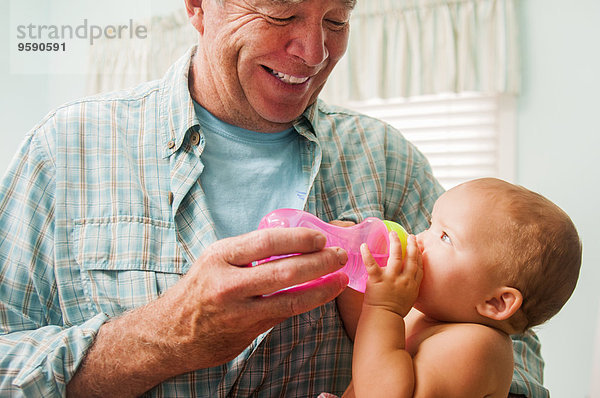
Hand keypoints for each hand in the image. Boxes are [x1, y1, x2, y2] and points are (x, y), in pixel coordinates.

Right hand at [160, 226, 348, 370]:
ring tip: (341, 275)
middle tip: (339, 255)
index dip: (298, 238)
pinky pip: (284, 314)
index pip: (266, 241)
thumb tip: (288, 241)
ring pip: (289, 296)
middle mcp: (228, 282)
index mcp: (220, 256)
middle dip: (318, 261)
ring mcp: (238, 310)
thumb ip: (246, 252)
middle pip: (283, 270)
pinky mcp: (247, 331)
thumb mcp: (214, 261)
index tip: (319, 237)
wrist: (168, 334)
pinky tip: (324, 294)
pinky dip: (308, 302)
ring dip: (321, 285)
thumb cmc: (196, 292)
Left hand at [360, 233, 421, 316]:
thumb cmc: (394, 311)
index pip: (419, 266)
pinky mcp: (378, 280)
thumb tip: (406, 278)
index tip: (418, 245)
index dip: (420, 254)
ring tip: (393, 233)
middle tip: (410, 235)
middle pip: (411, 259)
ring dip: (395, 243)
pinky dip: (367, 254)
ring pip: (396, 257)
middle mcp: (404, 280)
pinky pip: (372, 265)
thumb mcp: (409, 299)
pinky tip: (364, 246)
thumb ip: (409, 286)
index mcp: (413, 285)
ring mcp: (391, 279)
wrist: (384, 319)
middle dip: (411, 245)